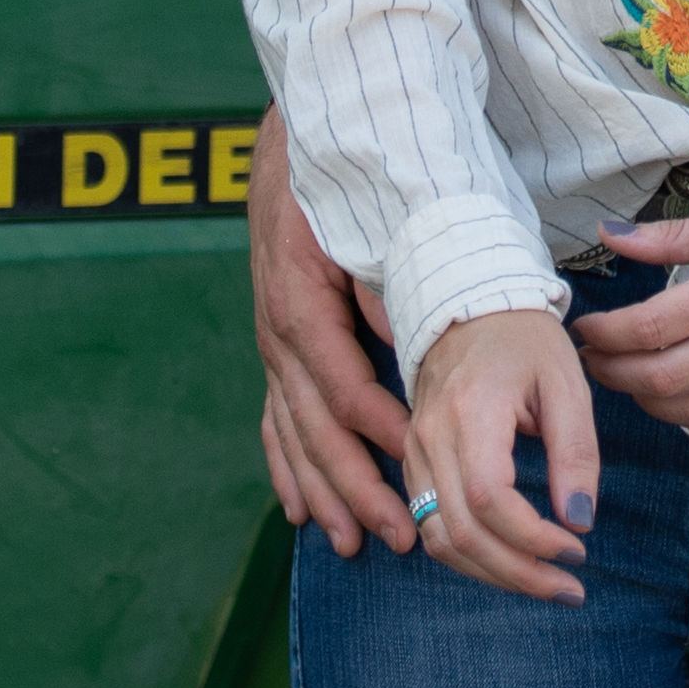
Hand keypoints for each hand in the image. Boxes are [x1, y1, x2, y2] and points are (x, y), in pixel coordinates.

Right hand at [246, 107, 419, 557]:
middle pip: (314, 429)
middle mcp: (277, 335)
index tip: (417, 469)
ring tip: (350, 544)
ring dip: (322, 492)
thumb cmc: (337, 180)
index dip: (379, 435)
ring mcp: (271, 346)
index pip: (341, 388)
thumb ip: (384, 283)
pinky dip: (287, 468)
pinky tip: (297, 510)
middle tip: (399, 535)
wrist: (290, 143)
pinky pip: (275, 421)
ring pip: (292, 435)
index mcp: (300, 305)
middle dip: (354, 487)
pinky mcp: (275, 348)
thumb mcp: (364, 220)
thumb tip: (406, 341)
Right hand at [403, 307, 600, 603]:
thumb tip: (580, 521)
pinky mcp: (411, 461)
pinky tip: (511, 562)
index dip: (532, 539)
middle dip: (518, 573)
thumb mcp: (567, 384)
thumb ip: (575, 453)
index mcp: (472, 411)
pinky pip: (430, 526)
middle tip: (570, 587)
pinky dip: (469, 555)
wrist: (468, 304)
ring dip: (493, 574)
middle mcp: (431, 436)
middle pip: (461, 532)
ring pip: (439, 539)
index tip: (577, 550)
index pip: (489, 498)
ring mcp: (413, 450)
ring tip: (545, 584)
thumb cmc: (525, 340)